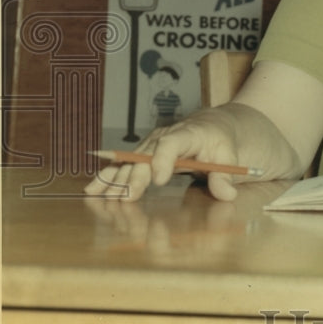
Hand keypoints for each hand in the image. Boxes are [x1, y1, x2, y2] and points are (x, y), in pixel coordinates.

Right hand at [84, 107, 247, 202]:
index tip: (159, 179)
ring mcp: (151, 145)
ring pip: (130, 161)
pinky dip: (108, 176)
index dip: (163, 160)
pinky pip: (124, 165)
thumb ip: (226, 176)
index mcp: (188, 133)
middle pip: (146, 155)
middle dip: (136, 177)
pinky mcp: (143, 154)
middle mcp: (164, 137)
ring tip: (101, 196)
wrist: (211, 125)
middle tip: (128, 198)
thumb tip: (227, 194)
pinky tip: (93, 189)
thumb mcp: (229, 155)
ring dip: (116, 179)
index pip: (172, 143)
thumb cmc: (220, 140)